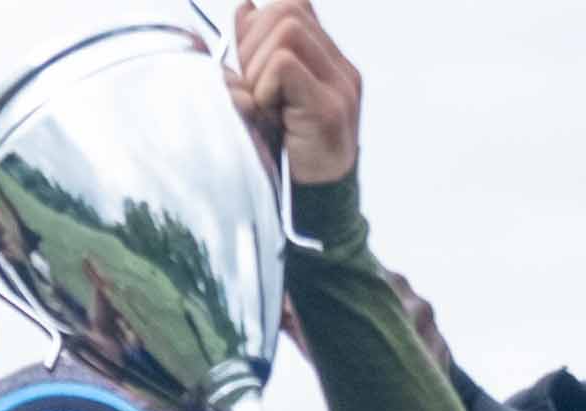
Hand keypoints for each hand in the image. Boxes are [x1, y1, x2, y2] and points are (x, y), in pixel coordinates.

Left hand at [225, 0, 361, 186]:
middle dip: (253, 46)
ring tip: (263, 107)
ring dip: (257, 68)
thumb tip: (244, 8)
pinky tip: (268, 117)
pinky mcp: (330, 108)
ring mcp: (341, 86)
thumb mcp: (265, 98)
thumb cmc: (282, 159)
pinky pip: (283, 64)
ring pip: (286, 31)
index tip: (246, 68)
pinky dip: (263, 88)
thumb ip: (257, 55)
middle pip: (287, 11)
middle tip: (252, 93)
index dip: (257, 26)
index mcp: (329, 62)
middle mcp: (342, 68)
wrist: (311, 214)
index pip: (293, 6)